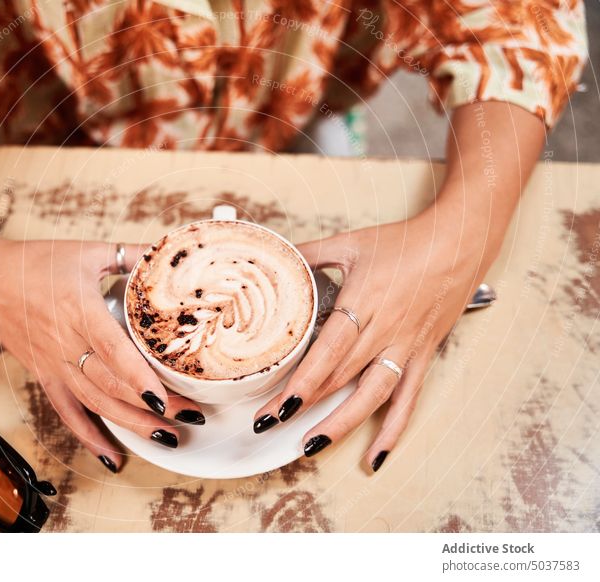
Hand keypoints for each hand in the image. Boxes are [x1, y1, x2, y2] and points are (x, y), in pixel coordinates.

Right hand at [0, 239, 204, 473]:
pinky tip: (112, 457)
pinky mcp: (44, 376)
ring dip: (130, 425)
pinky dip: (89, 437)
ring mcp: (53, 365)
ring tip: (166, 437)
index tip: (164, 398)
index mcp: (79, 310)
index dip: (138, 377)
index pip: (112, 350)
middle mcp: (65, 343)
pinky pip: (67, 413)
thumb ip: (132, 255)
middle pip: (111, 385)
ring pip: (94, 404)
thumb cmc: (38, 262)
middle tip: (187, 417)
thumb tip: (168, 253)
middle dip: (151, 407)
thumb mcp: (89, 252)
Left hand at [252, 211, 491, 470]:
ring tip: (311, 445)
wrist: (459, 243)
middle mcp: (384, 331)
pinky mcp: (422, 356)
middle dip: (303, 404)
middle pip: (340, 377)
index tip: (278, 403)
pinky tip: (376, 457)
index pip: (328, 351)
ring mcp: (405, 347)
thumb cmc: (403, 242)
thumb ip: (310, 253)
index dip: (303, 381)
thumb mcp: (350, 242)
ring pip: (372, 396)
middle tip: (269, 423)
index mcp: (363, 303)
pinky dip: (393, 431)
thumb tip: (276, 256)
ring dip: (341, 424)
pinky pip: (408, 400)